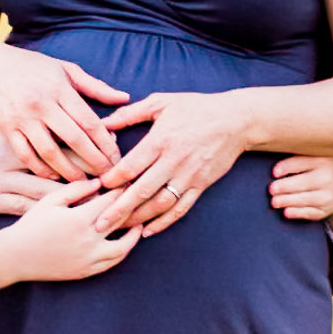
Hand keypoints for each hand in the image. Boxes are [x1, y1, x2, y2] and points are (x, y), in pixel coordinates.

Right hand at [0, 42, 126, 178]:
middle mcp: (43, 105)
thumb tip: (124, 98)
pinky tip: (54, 177)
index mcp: (60, 89)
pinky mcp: (6, 128)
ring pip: (50, 152)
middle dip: (94, 162)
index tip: (117, 160)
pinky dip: (41, 169)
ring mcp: (23, 118)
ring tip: (83, 184)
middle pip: (75, 140)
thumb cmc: (32, 66)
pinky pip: (26, 154)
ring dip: (69, 171)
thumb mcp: (65, 69)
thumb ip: (95, 86)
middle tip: (107, 178)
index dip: (106, 144)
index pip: (90, 122)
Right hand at [2, 180, 139, 282]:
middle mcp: (88, 240)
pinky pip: (111, 263)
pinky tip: (124, 243)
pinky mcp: (86, 271)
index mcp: (79, 219)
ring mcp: (89, 258)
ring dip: (133, 235)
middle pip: (120, 221)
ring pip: (123, 247)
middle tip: (137, 198)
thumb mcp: (50, 201)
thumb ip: (76, 189)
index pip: (110, 201)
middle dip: (130, 207)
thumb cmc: (31, 225)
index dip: (121, 190)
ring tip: (139, 224)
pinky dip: (122, 252)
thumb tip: (99, 182)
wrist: (16, 256)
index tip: (127, 182)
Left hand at [94, 90, 247, 235]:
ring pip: (159, 204)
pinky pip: (180, 209)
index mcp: (161, 140)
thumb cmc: (195, 108)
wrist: (235, 120)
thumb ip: (131, 113)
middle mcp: (173, 161)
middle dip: (118, 209)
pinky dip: (163, 222)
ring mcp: (188, 176)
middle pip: (142, 190)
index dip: (112, 179)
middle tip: (99, 224)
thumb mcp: (161, 102)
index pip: (131, 165)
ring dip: (138, 218)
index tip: (97, 187)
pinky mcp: (200, 186)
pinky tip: (147, 231)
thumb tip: (104, 123)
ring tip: (119, 229)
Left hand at [269, 155, 332, 229]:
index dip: (286, 168)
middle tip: (271, 189)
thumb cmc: (323, 167)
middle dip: (285, 187)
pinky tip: (286, 212)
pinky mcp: (324, 211)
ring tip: (274, 201)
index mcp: (322, 161)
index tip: (274, 172)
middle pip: (303, 183)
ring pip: (305, 200)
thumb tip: (273, 165)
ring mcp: (327, 196)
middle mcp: (327, 179)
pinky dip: (298, 213)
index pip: (302, 163)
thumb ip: (298, 158)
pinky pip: (310, 213)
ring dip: (287, 201)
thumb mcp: (316, 156)